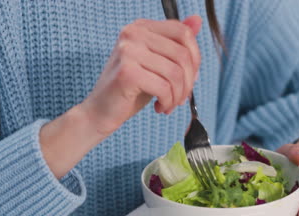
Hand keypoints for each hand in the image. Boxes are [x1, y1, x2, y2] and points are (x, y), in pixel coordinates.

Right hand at [40, 16, 201, 178]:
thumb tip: (197, 20)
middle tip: (181, 98)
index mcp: (141, 27)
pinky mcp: (127, 73)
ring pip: (176, 73)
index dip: (195, 59)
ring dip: (178, 95)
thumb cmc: (131, 89)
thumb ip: (176, 43)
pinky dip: (168, 102)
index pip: (183, 33)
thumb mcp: (157, 63)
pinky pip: (164, 87)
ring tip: (169, 104)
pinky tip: (160, 107)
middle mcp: (133, 33)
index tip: (190, 78)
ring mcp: (129, 51)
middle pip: (183, 54)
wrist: (101, 111)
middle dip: (188, 82)